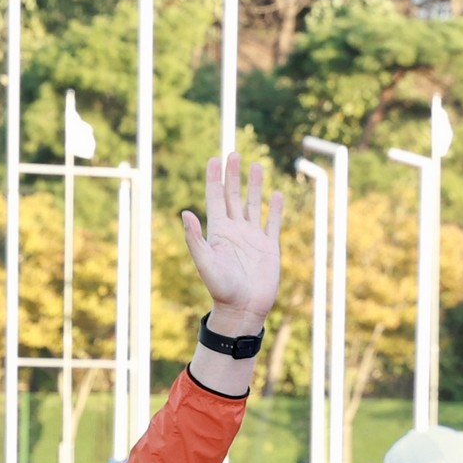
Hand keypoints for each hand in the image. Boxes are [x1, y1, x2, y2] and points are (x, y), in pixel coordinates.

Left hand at [179, 153, 284, 328]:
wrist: (243, 309)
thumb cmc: (221, 288)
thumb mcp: (205, 262)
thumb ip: (195, 238)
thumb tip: (185, 212)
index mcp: (218, 232)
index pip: (215, 199)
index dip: (214, 179)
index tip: (214, 159)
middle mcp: (235, 231)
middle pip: (233, 197)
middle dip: (233, 176)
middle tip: (233, 154)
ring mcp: (252, 237)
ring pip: (254, 204)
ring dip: (254, 185)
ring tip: (256, 165)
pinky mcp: (269, 246)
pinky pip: (273, 222)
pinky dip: (275, 208)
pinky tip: (276, 193)